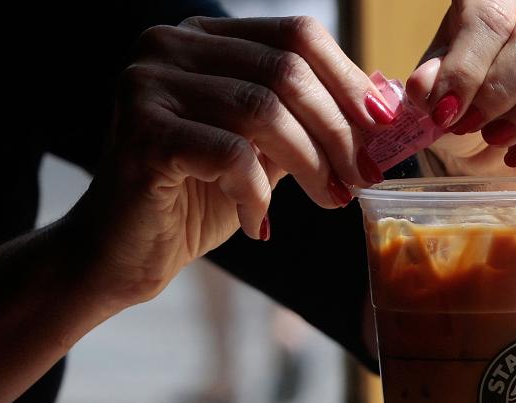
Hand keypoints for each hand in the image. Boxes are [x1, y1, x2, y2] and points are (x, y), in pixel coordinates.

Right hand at [75, 16, 395, 308]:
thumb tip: (389, 104)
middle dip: (339, 129)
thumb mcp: (267, 150)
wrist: (126, 253)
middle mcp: (170, 46)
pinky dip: (257, 193)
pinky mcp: (141, 132)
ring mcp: (148, 84)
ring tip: (329, 200)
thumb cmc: (200, 199)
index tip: (387, 132)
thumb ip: (312, 120)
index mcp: (204, 38)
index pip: (297, 35)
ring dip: (311, 163)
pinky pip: (230, 153)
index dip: (351, 82)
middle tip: (364, 178)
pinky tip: (257, 221)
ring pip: (263, 109)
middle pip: (286, 69)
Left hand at [405, 0, 515, 175]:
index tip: (444, 111)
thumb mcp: (439, 83)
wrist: (491, 124)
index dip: (467, 68)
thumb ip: (432, 81)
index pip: (491, 17)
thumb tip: (425, 87)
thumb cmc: (465, 90)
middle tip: (470, 125)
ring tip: (496, 140)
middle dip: (500, 92)